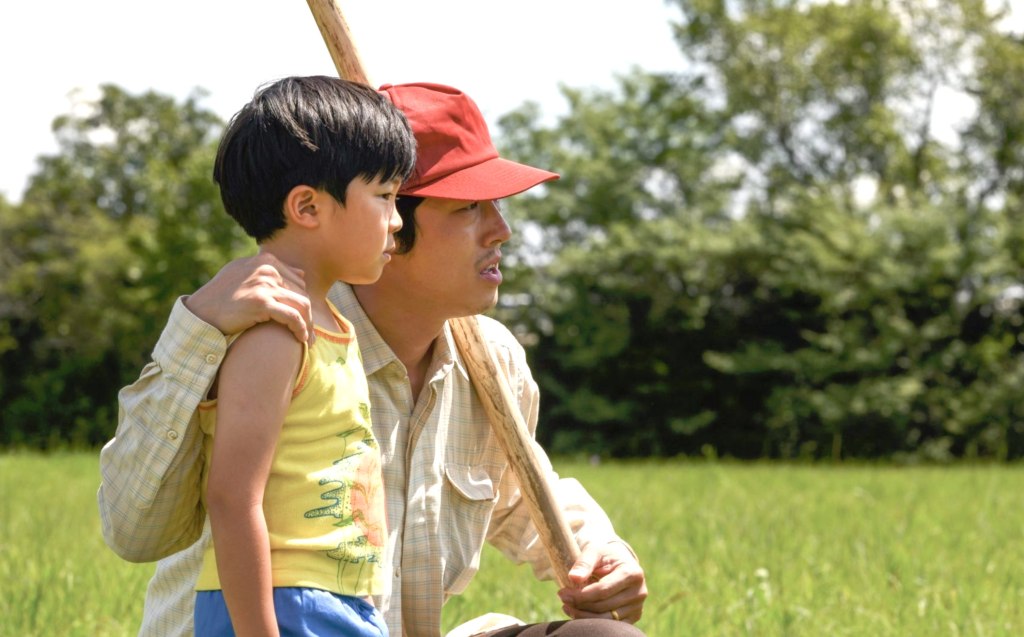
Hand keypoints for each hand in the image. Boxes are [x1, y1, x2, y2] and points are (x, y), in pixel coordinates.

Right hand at [184, 253, 313, 343]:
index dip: (303, 302)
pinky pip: (292, 317)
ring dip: (309, 324)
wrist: (200, 312)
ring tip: (308, 339)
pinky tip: (301, 340)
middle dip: (309, 316)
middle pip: (302, 293)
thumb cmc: (222, 297)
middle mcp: (267, 269)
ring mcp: (264, 284)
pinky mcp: (261, 302)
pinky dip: (301, 329)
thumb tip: (299, 274)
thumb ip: (268, 272)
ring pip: (302, 305)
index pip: (298, 281)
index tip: (306, 319)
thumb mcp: (244, 274)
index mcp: (265, 261)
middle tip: (311, 334)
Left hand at [557, 540, 646, 623]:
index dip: (581, 594)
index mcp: (632, 573)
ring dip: (583, 615)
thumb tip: (573, 578)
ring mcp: (638, 607)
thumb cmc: (605, 557)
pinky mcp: (634, 617)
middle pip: (603, 606)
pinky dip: (592, 621)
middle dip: (579, 604)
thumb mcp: (595, 552)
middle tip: (563, 599)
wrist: (620, 563)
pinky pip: (610, 625)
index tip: (562, 593)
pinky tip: (578, 613)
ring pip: (606, 619)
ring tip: (568, 607)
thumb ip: (584, 562)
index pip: (603, 590)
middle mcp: (639, 592)